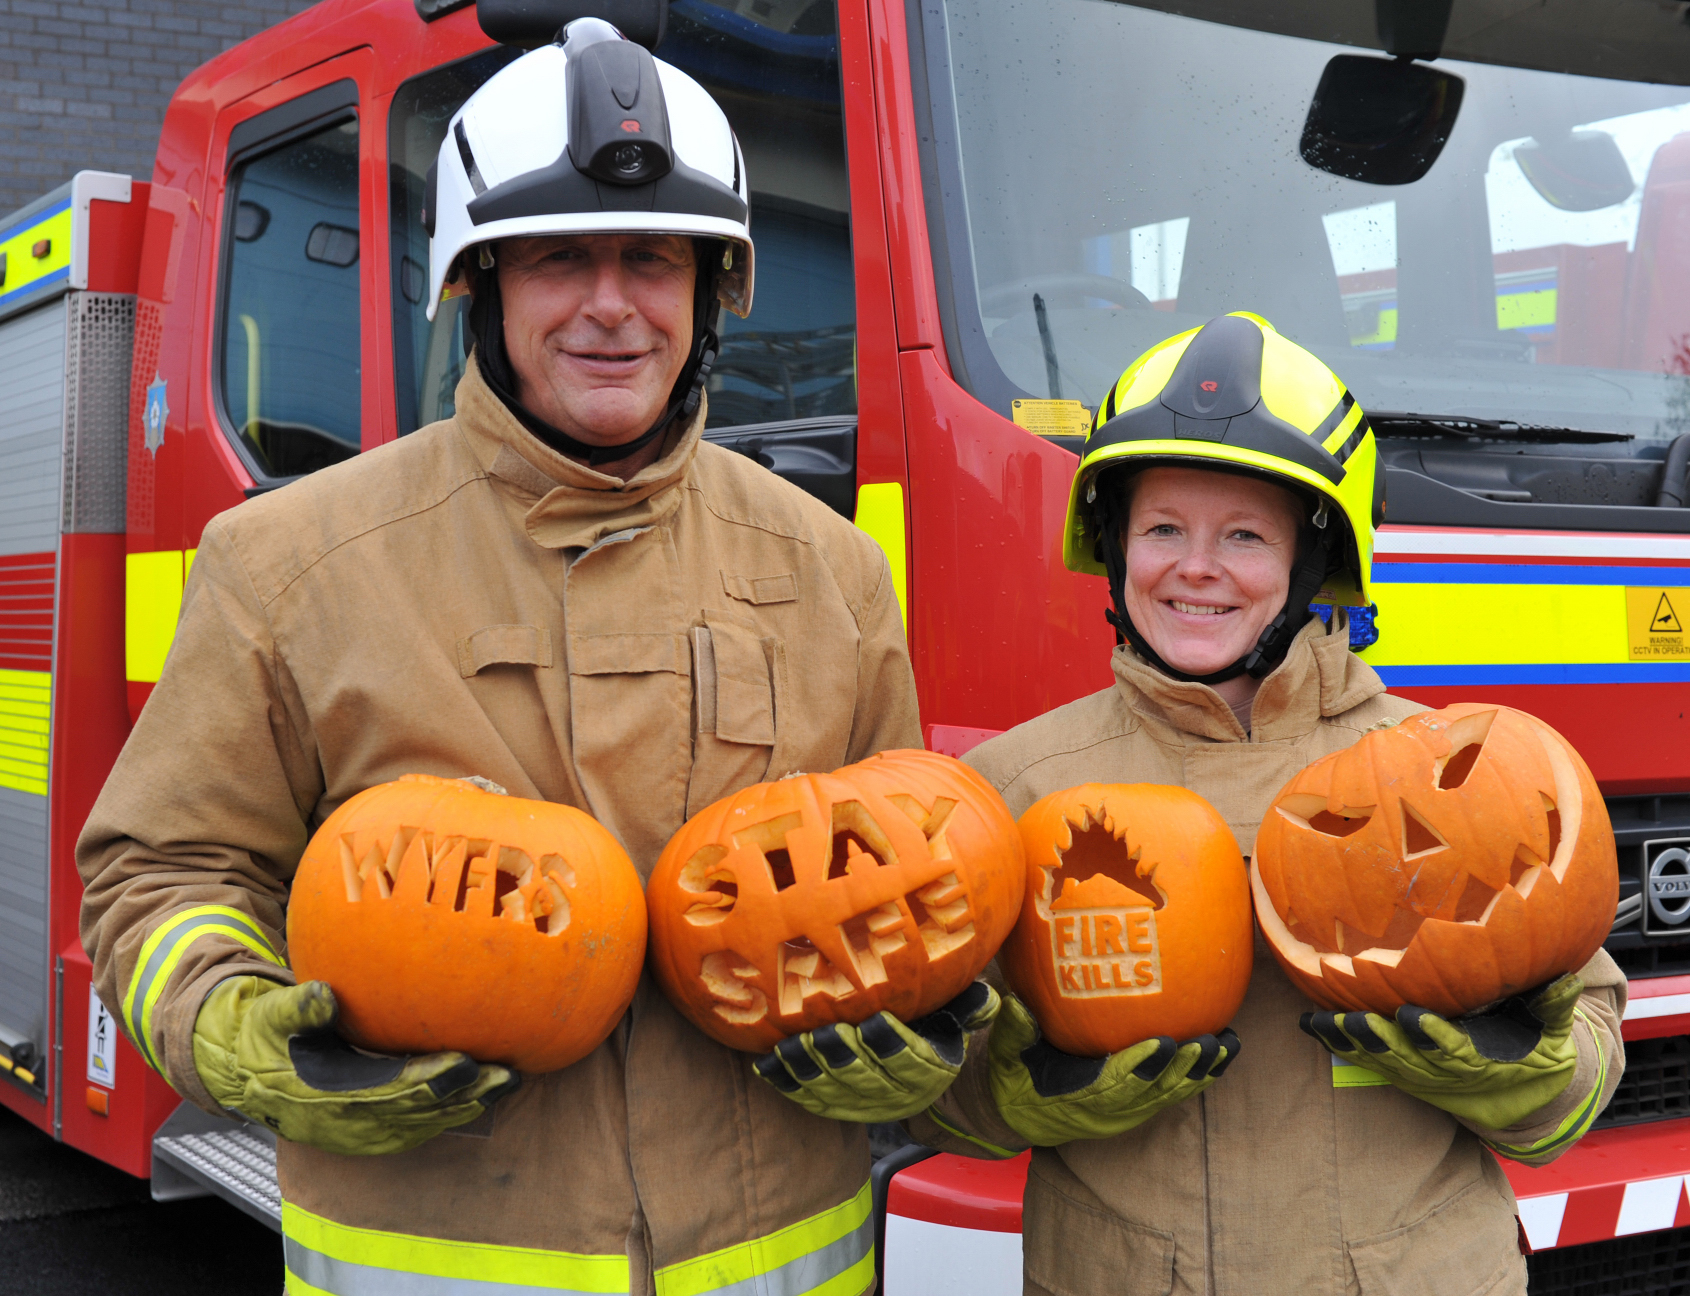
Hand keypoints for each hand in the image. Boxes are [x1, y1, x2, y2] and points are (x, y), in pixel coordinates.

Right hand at [192, 977, 518, 1155]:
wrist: (250, 1076)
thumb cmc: (267, 1037)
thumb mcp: (272, 1016)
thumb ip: (298, 1008)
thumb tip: (325, 994)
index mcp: (324, 1095)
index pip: (387, 1091)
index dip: (428, 1079)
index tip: (464, 1062)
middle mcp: (347, 1122)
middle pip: (416, 1111)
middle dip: (463, 1094)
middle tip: (505, 1073)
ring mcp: (360, 1134)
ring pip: (423, 1123)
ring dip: (466, 1105)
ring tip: (507, 1082)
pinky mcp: (371, 1134)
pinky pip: (418, 1128)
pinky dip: (452, 1112)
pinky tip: (483, 1094)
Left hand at [753, 982, 999, 1121]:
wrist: (917, 1069)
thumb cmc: (934, 1025)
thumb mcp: (958, 1016)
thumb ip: (971, 1006)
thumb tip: (993, 998)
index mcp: (928, 1072)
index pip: (909, 1060)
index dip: (891, 1044)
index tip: (874, 1021)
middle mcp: (895, 1097)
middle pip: (865, 1079)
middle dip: (843, 1057)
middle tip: (823, 1032)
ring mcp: (861, 1107)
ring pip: (833, 1093)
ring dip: (809, 1071)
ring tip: (791, 1046)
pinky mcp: (834, 1109)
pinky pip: (808, 1101)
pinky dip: (787, 1084)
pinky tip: (767, 1065)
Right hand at [988, 994, 1238, 1145]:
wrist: (1022, 1114)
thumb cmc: (1013, 1078)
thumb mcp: (1005, 1056)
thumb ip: (1012, 1031)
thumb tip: (1012, 1000)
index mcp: (1076, 1098)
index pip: (1113, 1085)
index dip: (1140, 1067)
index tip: (1163, 1044)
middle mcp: (1108, 1111)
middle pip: (1152, 1092)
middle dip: (1181, 1069)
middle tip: (1205, 1043)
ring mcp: (1128, 1111)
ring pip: (1170, 1094)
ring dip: (1200, 1073)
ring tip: (1227, 1045)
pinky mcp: (1140, 1105)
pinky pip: (1174, 1092)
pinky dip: (1200, 1074)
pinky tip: (1225, 1050)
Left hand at [1299, 973, 1583, 1129]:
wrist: (1520, 1102)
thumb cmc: (1537, 1057)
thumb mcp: (1555, 1038)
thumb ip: (1554, 1007)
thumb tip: (1564, 979)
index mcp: (1482, 1062)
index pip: (1454, 1052)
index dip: (1433, 1037)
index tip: (1412, 1017)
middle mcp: (1444, 1072)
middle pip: (1407, 1056)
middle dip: (1381, 1038)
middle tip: (1358, 1018)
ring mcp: (1418, 1074)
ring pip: (1380, 1059)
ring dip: (1351, 1041)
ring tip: (1322, 1020)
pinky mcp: (1400, 1072)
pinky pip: (1366, 1060)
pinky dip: (1339, 1044)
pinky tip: (1311, 1025)